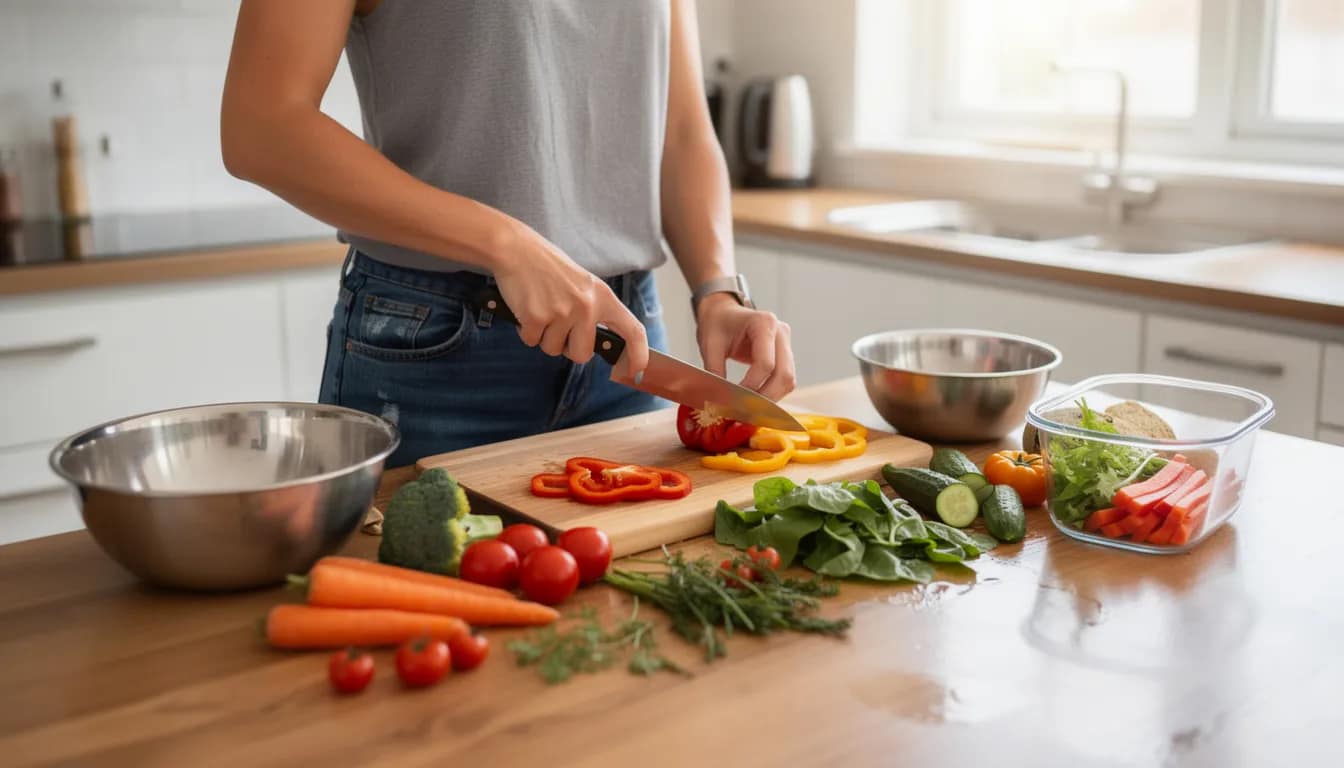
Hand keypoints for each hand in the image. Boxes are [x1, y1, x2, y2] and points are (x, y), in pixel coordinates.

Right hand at [490, 218, 648, 377]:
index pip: (633, 330)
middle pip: (582, 354)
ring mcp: (563, 312)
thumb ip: (592, 311)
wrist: (516, 249)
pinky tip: (526, 308)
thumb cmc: (547, 267)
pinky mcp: (537, 317)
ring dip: (543, 336)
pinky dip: (525, 330)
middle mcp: (587, 306)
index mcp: (603, 296)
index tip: (634, 371)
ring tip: (540, 308)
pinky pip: (531, 341)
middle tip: (556, 326)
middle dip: (567, 348)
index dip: (638, 355)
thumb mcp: (582, 284)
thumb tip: (595, 344)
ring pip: (553, 349)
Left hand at [696, 293, 795, 399]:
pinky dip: (772, 394)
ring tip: (748, 409)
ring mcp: (786, 343)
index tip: (734, 400)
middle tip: (743, 412)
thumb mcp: (710, 345)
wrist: (723, 313)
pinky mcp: (785, 355)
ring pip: (788, 381)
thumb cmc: (717, 323)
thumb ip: (714, 372)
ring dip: (771, 399)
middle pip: (784, 375)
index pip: (765, 364)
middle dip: (764, 398)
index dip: (751, 386)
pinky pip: (784, 380)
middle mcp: (781, 332)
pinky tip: (755, 401)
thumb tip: (719, 401)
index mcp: (763, 323)